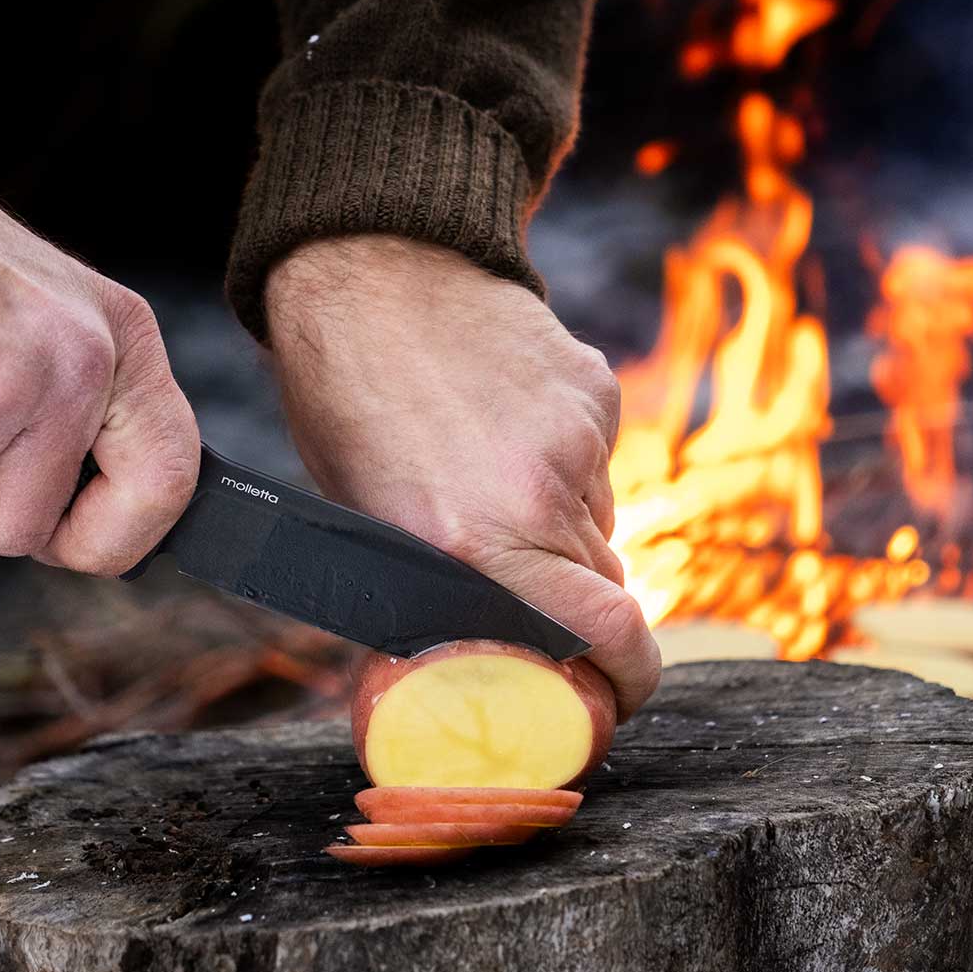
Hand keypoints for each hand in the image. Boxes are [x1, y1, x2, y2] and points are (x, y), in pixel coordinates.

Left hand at [266, 236, 660, 718]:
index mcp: (472, 542)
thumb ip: (444, 593)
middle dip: (584, 613)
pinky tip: (505, 429)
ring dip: (562, 531)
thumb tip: (484, 653)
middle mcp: (537, 496)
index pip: (605, 631)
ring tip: (489, 482)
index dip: (626, 679)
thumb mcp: (370, 523)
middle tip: (539, 601)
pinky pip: (598, 463)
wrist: (374, 274)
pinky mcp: (596, 391)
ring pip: (599, 526)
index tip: (616, 697)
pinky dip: (565, 467)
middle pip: (608, 589)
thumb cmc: (346, 406)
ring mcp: (576, 438)